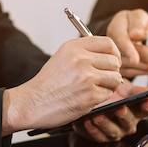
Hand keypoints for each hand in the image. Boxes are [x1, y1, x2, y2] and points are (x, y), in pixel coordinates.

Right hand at [2, 37, 122, 134]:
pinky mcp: (90, 95)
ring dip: (109, 85)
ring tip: (95, 88)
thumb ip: (84, 51)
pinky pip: (109, 93)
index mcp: (74, 47)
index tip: (112, 60)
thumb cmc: (47, 83)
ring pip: (116, 78)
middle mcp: (81, 59)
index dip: (114, 53)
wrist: (32, 103)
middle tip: (103, 78)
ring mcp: (86, 77)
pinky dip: (102, 97)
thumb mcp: (63, 56)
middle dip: (112, 71)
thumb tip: (109, 53)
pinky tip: (88, 97)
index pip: (108, 43)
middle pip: (114, 61)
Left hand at [74, 81, 147, 142]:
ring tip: (98, 116)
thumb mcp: (124, 89)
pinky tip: (88, 121)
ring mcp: (116, 131)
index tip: (147, 101)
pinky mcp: (102, 137)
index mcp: (137, 111)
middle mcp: (128, 123)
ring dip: (106, 124)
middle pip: (130, 122)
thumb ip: (136, 90)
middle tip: (120, 109)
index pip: (147, 110)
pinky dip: (93, 129)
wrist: (94, 101)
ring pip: (113, 131)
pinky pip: (98, 136)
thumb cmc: (112, 96)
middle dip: (125, 116)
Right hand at [107, 9, 147, 77]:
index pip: (123, 43)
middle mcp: (112, 48)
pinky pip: (146, 71)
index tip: (135, 60)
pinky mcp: (125, 72)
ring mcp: (117, 63)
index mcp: (115, 31)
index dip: (129, 51)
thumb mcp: (138, 16)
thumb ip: (137, 23)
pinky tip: (147, 55)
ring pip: (145, 66)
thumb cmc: (132, 22)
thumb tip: (134, 35)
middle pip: (140, 57)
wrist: (123, 31)